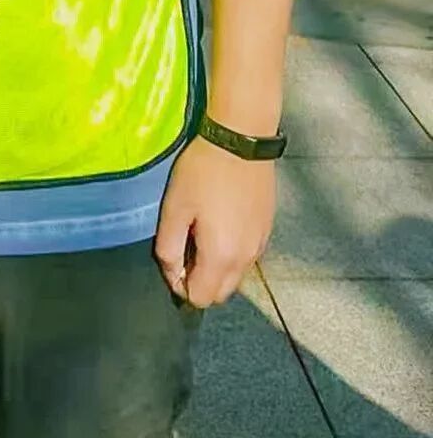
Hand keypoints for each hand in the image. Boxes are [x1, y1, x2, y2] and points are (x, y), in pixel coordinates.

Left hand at [154, 135, 276, 307]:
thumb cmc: (202, 172)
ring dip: (217, 267)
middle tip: (187, 245)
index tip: (174, 256)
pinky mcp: (267, 229)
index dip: (180, 284)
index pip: (200, 299)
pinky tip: (222, 221)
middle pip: (220, 293)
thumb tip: (173, 274)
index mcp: (222, 257)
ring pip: (235, 276)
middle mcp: (246, 259)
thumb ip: (169, 248)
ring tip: (203, 231)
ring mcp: (261, 244)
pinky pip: (247, 256)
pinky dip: (232, 252)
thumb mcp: (175, 208)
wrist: (241, 138)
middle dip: (200, 281)